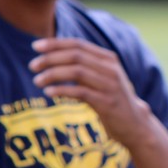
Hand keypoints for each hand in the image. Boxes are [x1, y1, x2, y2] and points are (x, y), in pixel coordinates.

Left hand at [29, 38, 157, 149]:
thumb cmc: (112, 99)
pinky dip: (62, 90)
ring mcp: (110, 85)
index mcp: (108, 59)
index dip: (56, 43)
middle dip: (51, 58)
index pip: (79, 44)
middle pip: (76, 56)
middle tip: (33, 65)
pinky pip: (81, 92)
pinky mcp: (107, 102)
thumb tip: (53, 55)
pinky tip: (49, 92)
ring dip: (53, 74)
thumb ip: (84, 67)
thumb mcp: (101, 79)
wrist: (134, 124)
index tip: (36, 46)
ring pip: (77, 71)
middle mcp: (111, 69)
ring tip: (37, 80)